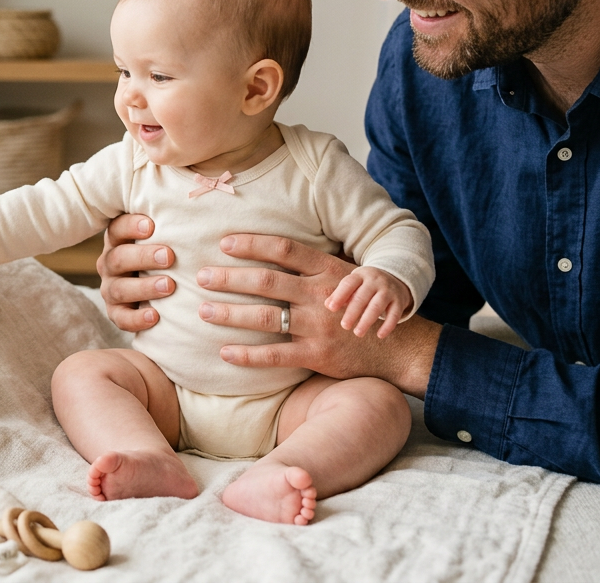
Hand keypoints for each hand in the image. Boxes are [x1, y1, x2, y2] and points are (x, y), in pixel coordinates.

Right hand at [96, 214, 174, 332]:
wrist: (156, 294)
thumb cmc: (164, 257)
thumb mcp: (164, 239)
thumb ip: (171, 226)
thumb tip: (201, 205)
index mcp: (118, 241)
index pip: (117, 229)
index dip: (131, 226)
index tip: (152, 225)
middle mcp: (109, 264)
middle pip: (118, 258)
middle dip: (143, 257)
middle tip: (169, 256)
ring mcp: (111, 289)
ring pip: (120, 288)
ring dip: (144, 287)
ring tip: (169, 286)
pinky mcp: (116, 313)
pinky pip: (121, 318)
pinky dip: (137, 318)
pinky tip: (155, 316)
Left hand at [196, 233, 439, 397]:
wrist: (397, 348)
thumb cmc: (363, 308)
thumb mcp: (346, 277)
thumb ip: (313, 266)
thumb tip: (274, 250)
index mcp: (328, 271)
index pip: (284, 251)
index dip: (252, 244)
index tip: (223, 243)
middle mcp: (321, 296)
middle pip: (267, 281)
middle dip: (229, 278)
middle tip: (201, 276)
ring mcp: (319, 327)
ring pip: (265, 317)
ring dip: (230, 313)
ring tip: (203, 311)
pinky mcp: (317, 356)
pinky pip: (274, 356)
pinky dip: (247, 355)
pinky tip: (224, 351)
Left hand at [325, 265, 412, 337]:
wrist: (396, 277)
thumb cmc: (366, 285)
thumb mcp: (354, 284)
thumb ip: (341, 293)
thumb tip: (327, 305)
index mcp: (361, 275)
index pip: (349, 283)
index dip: (339, 295)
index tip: (330, 308)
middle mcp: (375, 281)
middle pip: (362, 296)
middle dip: (353, 312)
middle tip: (344, 326)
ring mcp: (389, 291)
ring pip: (378, 306)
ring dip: (367, 320)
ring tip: (358, 333)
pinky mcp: (399, 301)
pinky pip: (395, 314)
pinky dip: (388, 325)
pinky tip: (380, 336)